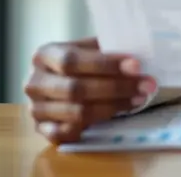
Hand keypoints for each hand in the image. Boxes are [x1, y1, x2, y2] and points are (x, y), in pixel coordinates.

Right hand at [23, 37, 156, 144]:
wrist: (58, 80)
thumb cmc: (80, 61)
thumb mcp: (89, 48)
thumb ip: (106, 50)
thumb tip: (136, 56)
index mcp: (45, 55)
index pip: (72, 60)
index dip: (105, 64)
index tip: (136, 66)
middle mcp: (35, 82)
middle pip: (76, 89)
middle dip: (115, 88)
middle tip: (145, 86)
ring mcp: (36, 108)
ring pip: (76, 112)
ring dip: (112, 107)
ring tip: (138, 100)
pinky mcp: (41, 130)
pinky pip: (66, 133)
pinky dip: (91, 126)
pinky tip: (113, 117)